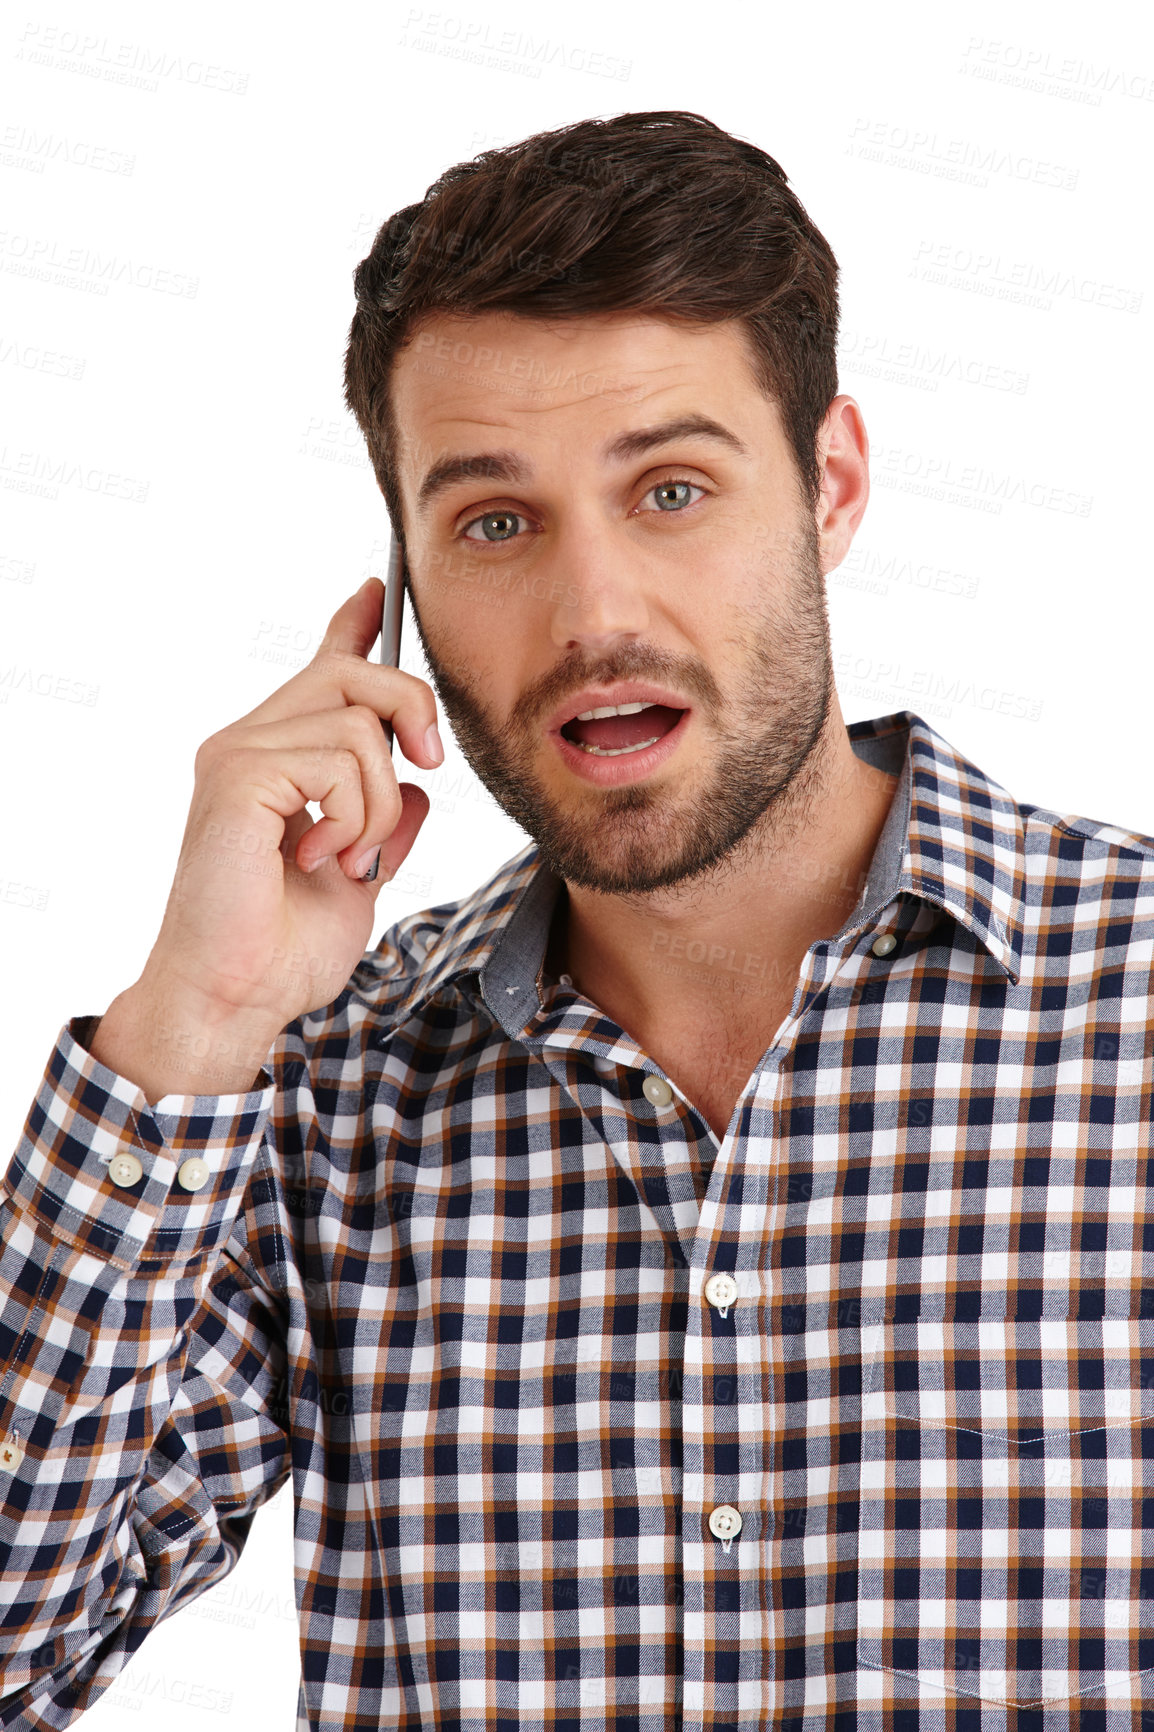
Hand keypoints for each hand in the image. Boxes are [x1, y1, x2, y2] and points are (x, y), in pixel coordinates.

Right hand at [138, 577, 438, 1029]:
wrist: (235, 997)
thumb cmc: (281, 949)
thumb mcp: (359, 877)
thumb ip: (384, 823)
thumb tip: (417, 787)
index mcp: (278, 761)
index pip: (318, 672)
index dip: (351, 626)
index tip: (378, 591)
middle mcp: (250, 742)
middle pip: (351, 673)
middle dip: (410, 707)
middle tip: (430, 760)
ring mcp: (238, 753)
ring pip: (357, 722)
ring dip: (378, 799)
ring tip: (348, 853)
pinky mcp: (237, 774)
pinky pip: (337, 758)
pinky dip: (353, 813)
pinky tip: (321, 854)